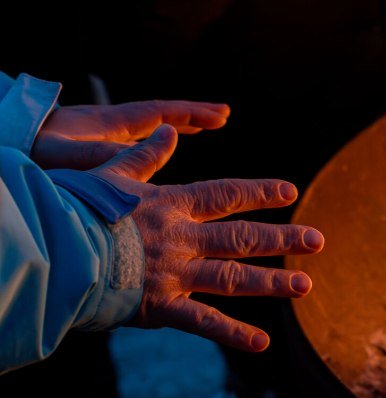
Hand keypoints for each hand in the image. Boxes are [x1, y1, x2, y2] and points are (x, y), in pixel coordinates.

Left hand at [33, 100, 229, 169]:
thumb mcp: (71, 156)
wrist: (7, 142)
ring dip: (175, 125)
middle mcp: (108, 126)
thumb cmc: (33, 153)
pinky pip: (134, 139)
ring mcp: (99, 135)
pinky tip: (161, 148)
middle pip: (158, 115)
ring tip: (200, 127)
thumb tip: (152, 150)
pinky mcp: (91, 148)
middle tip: (222, 115)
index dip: (191, 114)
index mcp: (109, 124)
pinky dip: (154, 140)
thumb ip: (110, 154)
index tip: (221, 116)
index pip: (159, 113)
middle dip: (191, 115)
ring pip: (147, 127)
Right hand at [91, 124, 322, 351]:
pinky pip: (204, 323)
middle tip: (318, 240)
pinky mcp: (160, 306)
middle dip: (283, 238)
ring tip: (304, 285)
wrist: (52, 248)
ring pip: (233, 278)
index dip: (259, 192)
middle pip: (241, 237)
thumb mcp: (111, 175)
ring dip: (271, 282)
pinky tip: (262, 343)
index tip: (290, 191)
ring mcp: (174, 274)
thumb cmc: (74, 209)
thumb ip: (145, 156)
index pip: (224, 195)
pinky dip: (233, 335)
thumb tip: (168, 132)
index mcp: (170, 206)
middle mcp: (181, 239)